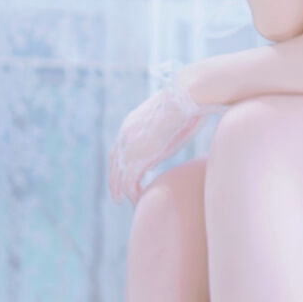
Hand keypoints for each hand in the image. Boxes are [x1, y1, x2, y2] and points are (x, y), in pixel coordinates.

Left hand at [108, 81, 211, 205]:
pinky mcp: (138, 156)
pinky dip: (133, 193)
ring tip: (130, 204)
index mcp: (131, 123)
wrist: (186, 97)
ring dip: (123, 191)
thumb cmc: (189, 104)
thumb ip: (163, 135)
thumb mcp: (171, 120)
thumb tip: (162, 148)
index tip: (125, 175)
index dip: (120, 164)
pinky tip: (139, 201)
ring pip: (119, 175)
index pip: (119, 148)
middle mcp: (125, 134)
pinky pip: (129, 181)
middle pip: (114, 163)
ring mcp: (129, 146)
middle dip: (115, 180)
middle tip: (118, 196)